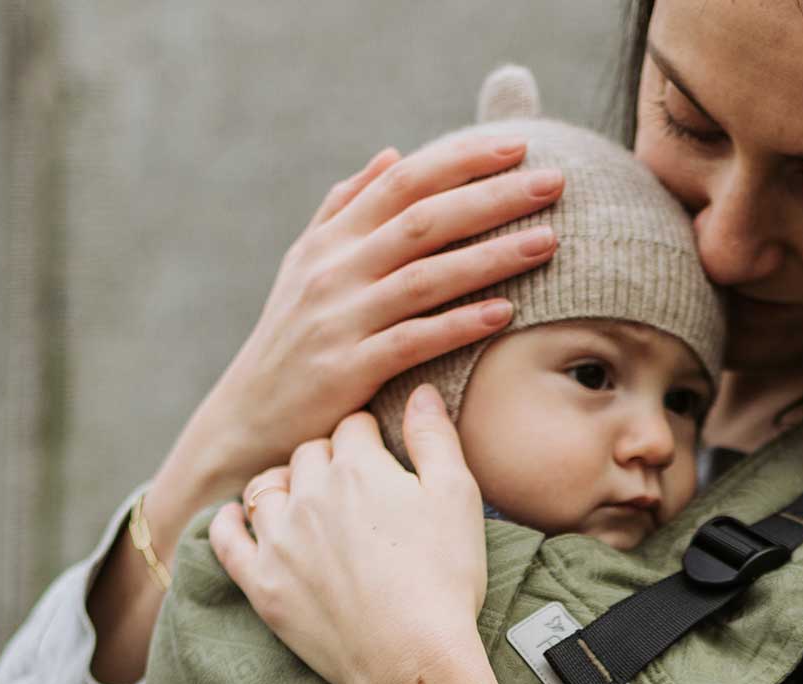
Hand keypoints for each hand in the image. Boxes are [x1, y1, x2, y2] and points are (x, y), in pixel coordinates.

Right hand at [190, 135, 562, 488]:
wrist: (249, 418)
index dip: (461, 160)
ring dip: (491, 257)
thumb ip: (346, 208)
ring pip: (425, 276)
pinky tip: (505, 313)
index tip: (516, 145)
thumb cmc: (292, 340)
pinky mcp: (349, 369)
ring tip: (547, 242)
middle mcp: (335, 270)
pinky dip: (459, 324)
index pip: (403, 182)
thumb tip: (392, 154)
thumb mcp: (307, 265)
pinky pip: (413, 340)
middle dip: (492, 197)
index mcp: (331, 239)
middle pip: (424, 220)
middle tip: (553, 182)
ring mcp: (341, 318)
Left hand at [209, 391, 490, 683]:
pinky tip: (236, 520)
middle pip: (308, 454)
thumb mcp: (457, 498)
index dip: (371, 438)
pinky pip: (226, 540)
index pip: (353, 427)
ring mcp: (279, 539)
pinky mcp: (262, 583)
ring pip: (265, 488)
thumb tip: (420, 390)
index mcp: (357, 467)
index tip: (382, 456)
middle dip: (328, 461)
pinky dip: (228, 524)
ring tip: (301, 501)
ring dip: (282, 486)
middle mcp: (308, 493)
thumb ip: (435, 438)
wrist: (412, 658)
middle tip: (351, 485)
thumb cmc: (445, 579)